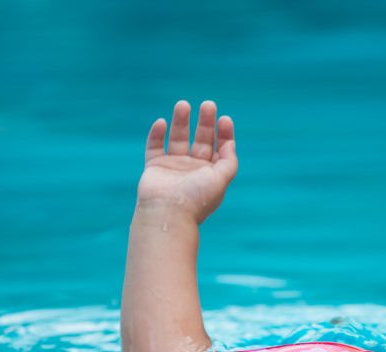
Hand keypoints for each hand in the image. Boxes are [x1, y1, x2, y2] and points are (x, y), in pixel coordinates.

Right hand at [136, 100, 237, 223]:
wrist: (167, 213)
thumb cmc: (196, 198)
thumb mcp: (221, 179)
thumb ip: (229, 161)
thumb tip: (230, 143)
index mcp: (210, 174)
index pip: (219, 149)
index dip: (223, 133)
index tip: (224, 119)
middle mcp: (193, 170)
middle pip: (201, 140)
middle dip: (205, 122)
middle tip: (208, 104)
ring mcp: (173, 167)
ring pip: (178, 138)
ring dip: (181, 121)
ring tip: (183, 104)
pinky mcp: (154, 167)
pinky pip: (154, 146)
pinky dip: (157, 133)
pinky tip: (162, 122)